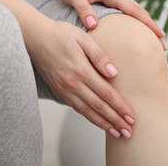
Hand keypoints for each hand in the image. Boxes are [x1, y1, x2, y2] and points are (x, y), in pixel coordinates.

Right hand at [29, 21, 134, 138]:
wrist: (35, 38)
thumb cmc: (60, 34)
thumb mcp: (83, 38)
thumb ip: (99, 56)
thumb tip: (114, 73)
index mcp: (81, 70)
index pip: (106, 93)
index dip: (120, 107)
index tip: (132, 117)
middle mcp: (73, 83)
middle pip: (98, 107)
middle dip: (115, 121)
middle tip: (129, 133)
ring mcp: (64, 89)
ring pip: (87, 112)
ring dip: (103, 124)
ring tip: (117, 133)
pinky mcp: (59, 91)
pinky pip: (76, 108)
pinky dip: (89, 117)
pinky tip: (98, 122)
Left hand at [56, 0, 166, 49]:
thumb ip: (83, 10)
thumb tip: (93, 25)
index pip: (135, 10)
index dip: (148, 23)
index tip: (159, 35)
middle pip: (141, 12)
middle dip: (153, 27)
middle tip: (163, 46)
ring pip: (137, 12)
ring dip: (147, 25)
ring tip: (156, 43)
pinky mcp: (114, 0)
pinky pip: (130, 12)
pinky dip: (138, 22)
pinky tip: (139, 33)